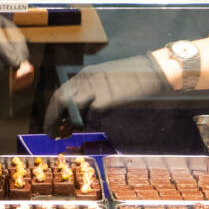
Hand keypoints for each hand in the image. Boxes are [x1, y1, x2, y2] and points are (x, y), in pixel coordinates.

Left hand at [43, 53, 171, 136]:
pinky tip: (87, 131)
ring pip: (70, 108)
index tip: (52, 124)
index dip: (53, 110)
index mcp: (86, 75)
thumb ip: (90, 99)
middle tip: (50, 134)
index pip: (61, 93)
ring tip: (60, 135)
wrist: (157, 72)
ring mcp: (95, 89)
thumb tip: (76, 117)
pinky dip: (87, 125)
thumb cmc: (135, 82)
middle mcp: (87, 80)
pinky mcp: (106, 102)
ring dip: (63, 124)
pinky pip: (90, 117)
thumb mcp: (107, 84)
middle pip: (59, 100)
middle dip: (51, 119)